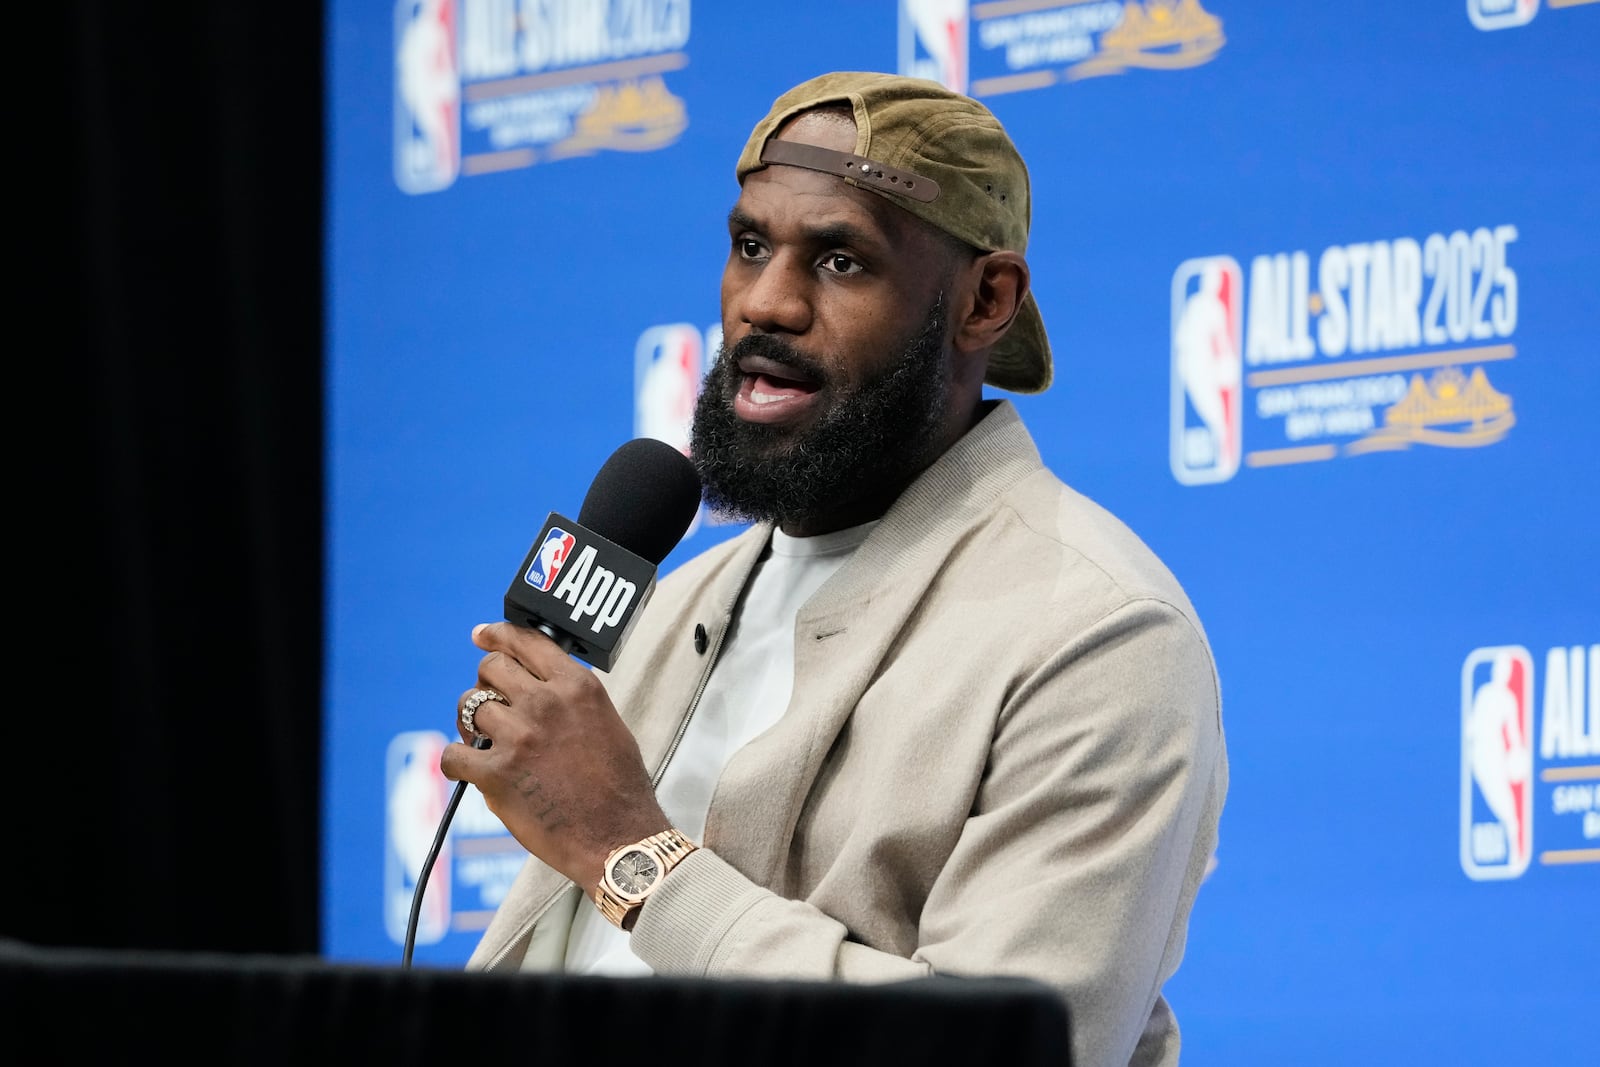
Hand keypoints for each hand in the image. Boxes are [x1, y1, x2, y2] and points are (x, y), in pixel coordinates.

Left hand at [439, 622, 670, 890]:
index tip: (483, 635)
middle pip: (491, 668)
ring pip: (469, 707)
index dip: (498, 634)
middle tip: (491, 707)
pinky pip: (453, 755)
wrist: (618, 838)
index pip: (527, 641)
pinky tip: (469, 770)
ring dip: (472, 725)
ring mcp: (519, 737)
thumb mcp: (607, 722)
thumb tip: (538, 685)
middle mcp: (546, 703)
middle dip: (485, 684)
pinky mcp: (496, 774)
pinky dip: (456, 762)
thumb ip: (571, 698)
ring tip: (484, 744)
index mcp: (576, 686)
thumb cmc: (618, 787)